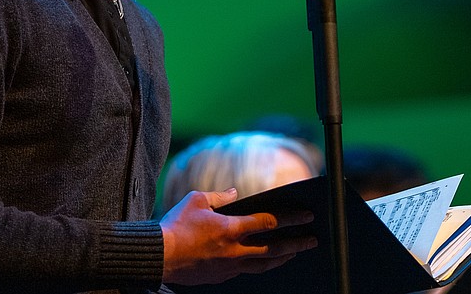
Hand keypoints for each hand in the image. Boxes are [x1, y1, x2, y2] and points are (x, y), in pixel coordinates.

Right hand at [160, 188, 316, 285]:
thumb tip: (233, 193)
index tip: (307, 215)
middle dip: (296, 244)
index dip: (291, 218)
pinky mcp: (220, 277)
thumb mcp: (196, 200)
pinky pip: (244, 271)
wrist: (157, 256)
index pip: (269, 222)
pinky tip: (263, 262)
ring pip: (263, 265)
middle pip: (274, 249)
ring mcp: (228, 267)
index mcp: (231, 229)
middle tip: (312, 240)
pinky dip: (258, 266)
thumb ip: (219, 196)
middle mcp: (234, 250)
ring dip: (281, 259)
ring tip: (294, 254)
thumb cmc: (175, 225)